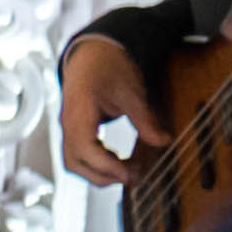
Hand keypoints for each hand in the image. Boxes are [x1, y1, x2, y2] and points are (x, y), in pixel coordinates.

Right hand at [57, 36, 168, 188]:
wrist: (92, 55)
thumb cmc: (108, 68)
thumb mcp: (131, 91)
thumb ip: (145, 119)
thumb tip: (163, 141)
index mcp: (79, 110)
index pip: (84, 147)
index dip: (105, 165)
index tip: (129, 173)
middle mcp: (68, 123)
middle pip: (75, 162)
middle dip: (103, 176)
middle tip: (134, 176)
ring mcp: (68, 129)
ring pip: (74, 163)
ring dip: (99, 173)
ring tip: (128, 171)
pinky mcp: (73, 132)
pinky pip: (78, 156)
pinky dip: (97, 165)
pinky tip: (118, 161)